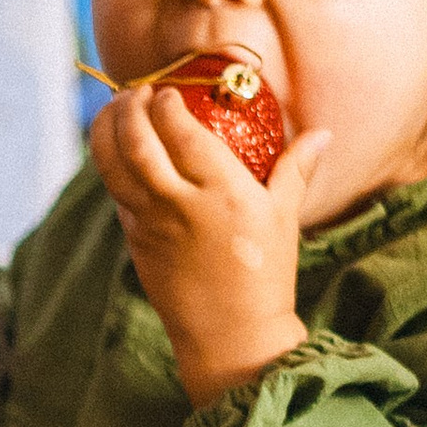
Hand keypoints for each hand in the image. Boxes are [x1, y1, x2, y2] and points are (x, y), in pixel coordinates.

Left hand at [88, 83, 329, 405]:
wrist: (231, 336)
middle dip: (127, 110)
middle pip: (136, 143)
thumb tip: (321, 132)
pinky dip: (111, 170)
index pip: (181, 132)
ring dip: (105, 134)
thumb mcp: (284, 218)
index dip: (167, 105)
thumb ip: (296, 169)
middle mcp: (178, 203)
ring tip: (110, 113)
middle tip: (133, 93)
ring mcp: (150, 225)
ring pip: (113, 169)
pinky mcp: (135, 244)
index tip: (166, 90)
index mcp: (221, 190)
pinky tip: (116, 155)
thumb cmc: (265, 275)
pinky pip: (116, 197)